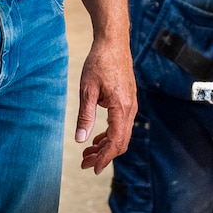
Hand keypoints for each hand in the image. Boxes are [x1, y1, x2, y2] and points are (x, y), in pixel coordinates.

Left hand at [75, 35, 136, 172]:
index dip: (104, 158)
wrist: (113, 43)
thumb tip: (81, 140)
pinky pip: (121, 124)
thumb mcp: (87, 90)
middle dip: (104, 156)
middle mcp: (130, 108)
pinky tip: (96, 138)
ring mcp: (131, 104)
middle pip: (121, 142)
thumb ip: (85, 116)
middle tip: (85, 164)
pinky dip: (109, 134)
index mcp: (121, 107)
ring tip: (88, 153)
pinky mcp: (128, 101)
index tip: (92, 168)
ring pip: (121, 134)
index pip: (115, 141)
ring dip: (106, 146)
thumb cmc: (99, 63)